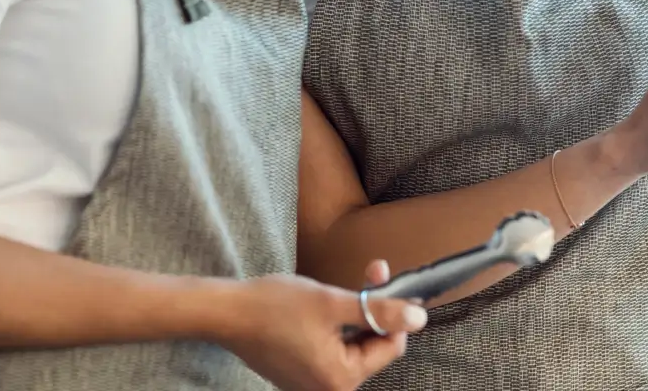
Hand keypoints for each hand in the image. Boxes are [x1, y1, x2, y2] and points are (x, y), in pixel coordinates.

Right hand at [219, 265, 426, 390]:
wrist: (228, 313)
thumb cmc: (277, 306)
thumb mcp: (334, 303)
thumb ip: (379, 311)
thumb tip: (420, 319)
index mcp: (341, 379)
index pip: (390, 347)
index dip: (395, 312)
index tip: (390, 279)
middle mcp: (329, 389)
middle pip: (372, 345)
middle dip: (376, 307)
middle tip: (373, 269)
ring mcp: (314, 383)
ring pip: (354, 343)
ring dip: (359, 311)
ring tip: (350, 283)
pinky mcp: (302, 372)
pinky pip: (333, 347)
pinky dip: (339, 323)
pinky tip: (329, 302)